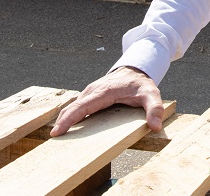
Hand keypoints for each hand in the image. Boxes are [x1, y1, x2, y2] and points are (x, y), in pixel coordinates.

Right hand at [50, 66, 164, 136]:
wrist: (135, 70)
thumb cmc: (141, 84)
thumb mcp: (152, 95)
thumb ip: (155, 109)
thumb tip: (155, 126)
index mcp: (103, 92)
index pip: (82, 106)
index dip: (69, 119)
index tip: (57, 131)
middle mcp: (92, 91)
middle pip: (72, 108)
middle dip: (61, 122)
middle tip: (54, 140)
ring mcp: (89, 93)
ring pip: (72, 107)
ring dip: (64, 121)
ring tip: (58, 138)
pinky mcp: (89, 97)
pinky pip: (77, 107)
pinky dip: (69, 117)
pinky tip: (67, 130)